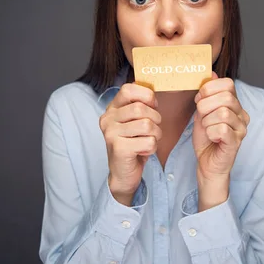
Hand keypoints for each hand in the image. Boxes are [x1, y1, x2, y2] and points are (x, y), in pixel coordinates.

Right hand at [99, 83, 161, 205]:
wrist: (123, 173)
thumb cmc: (132, 144)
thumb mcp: (133, 121)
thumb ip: (139, 105)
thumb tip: (152, 91)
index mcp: (111, 109)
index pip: (128, 89)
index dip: (146, 95)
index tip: (152, 106)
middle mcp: (108, 119)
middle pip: (141, 108)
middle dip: (155, 119)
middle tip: (153, 129)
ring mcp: (111, 134)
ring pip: (147, 125)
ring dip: (156, 134)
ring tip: (148, 140)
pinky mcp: (119, 148)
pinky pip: (148, 141)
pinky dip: (152, 147)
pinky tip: (144, 151)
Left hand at [192, 72, 249, 208]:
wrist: (207, 163)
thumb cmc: (206, 137)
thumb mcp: (202, 111)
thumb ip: (207, 93)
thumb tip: (211, 72)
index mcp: (235, 104)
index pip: (228, 83)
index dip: (209, 89)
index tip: (200, 100)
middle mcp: (242, 114)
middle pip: (226, 97)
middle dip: (205, 105)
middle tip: (201, 116)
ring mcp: (242, 128)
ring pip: (223, 113)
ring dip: (207, 121)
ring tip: (207, 129)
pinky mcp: (236, 142)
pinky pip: (222, 129)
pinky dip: (210, 132)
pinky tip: (211, 138)